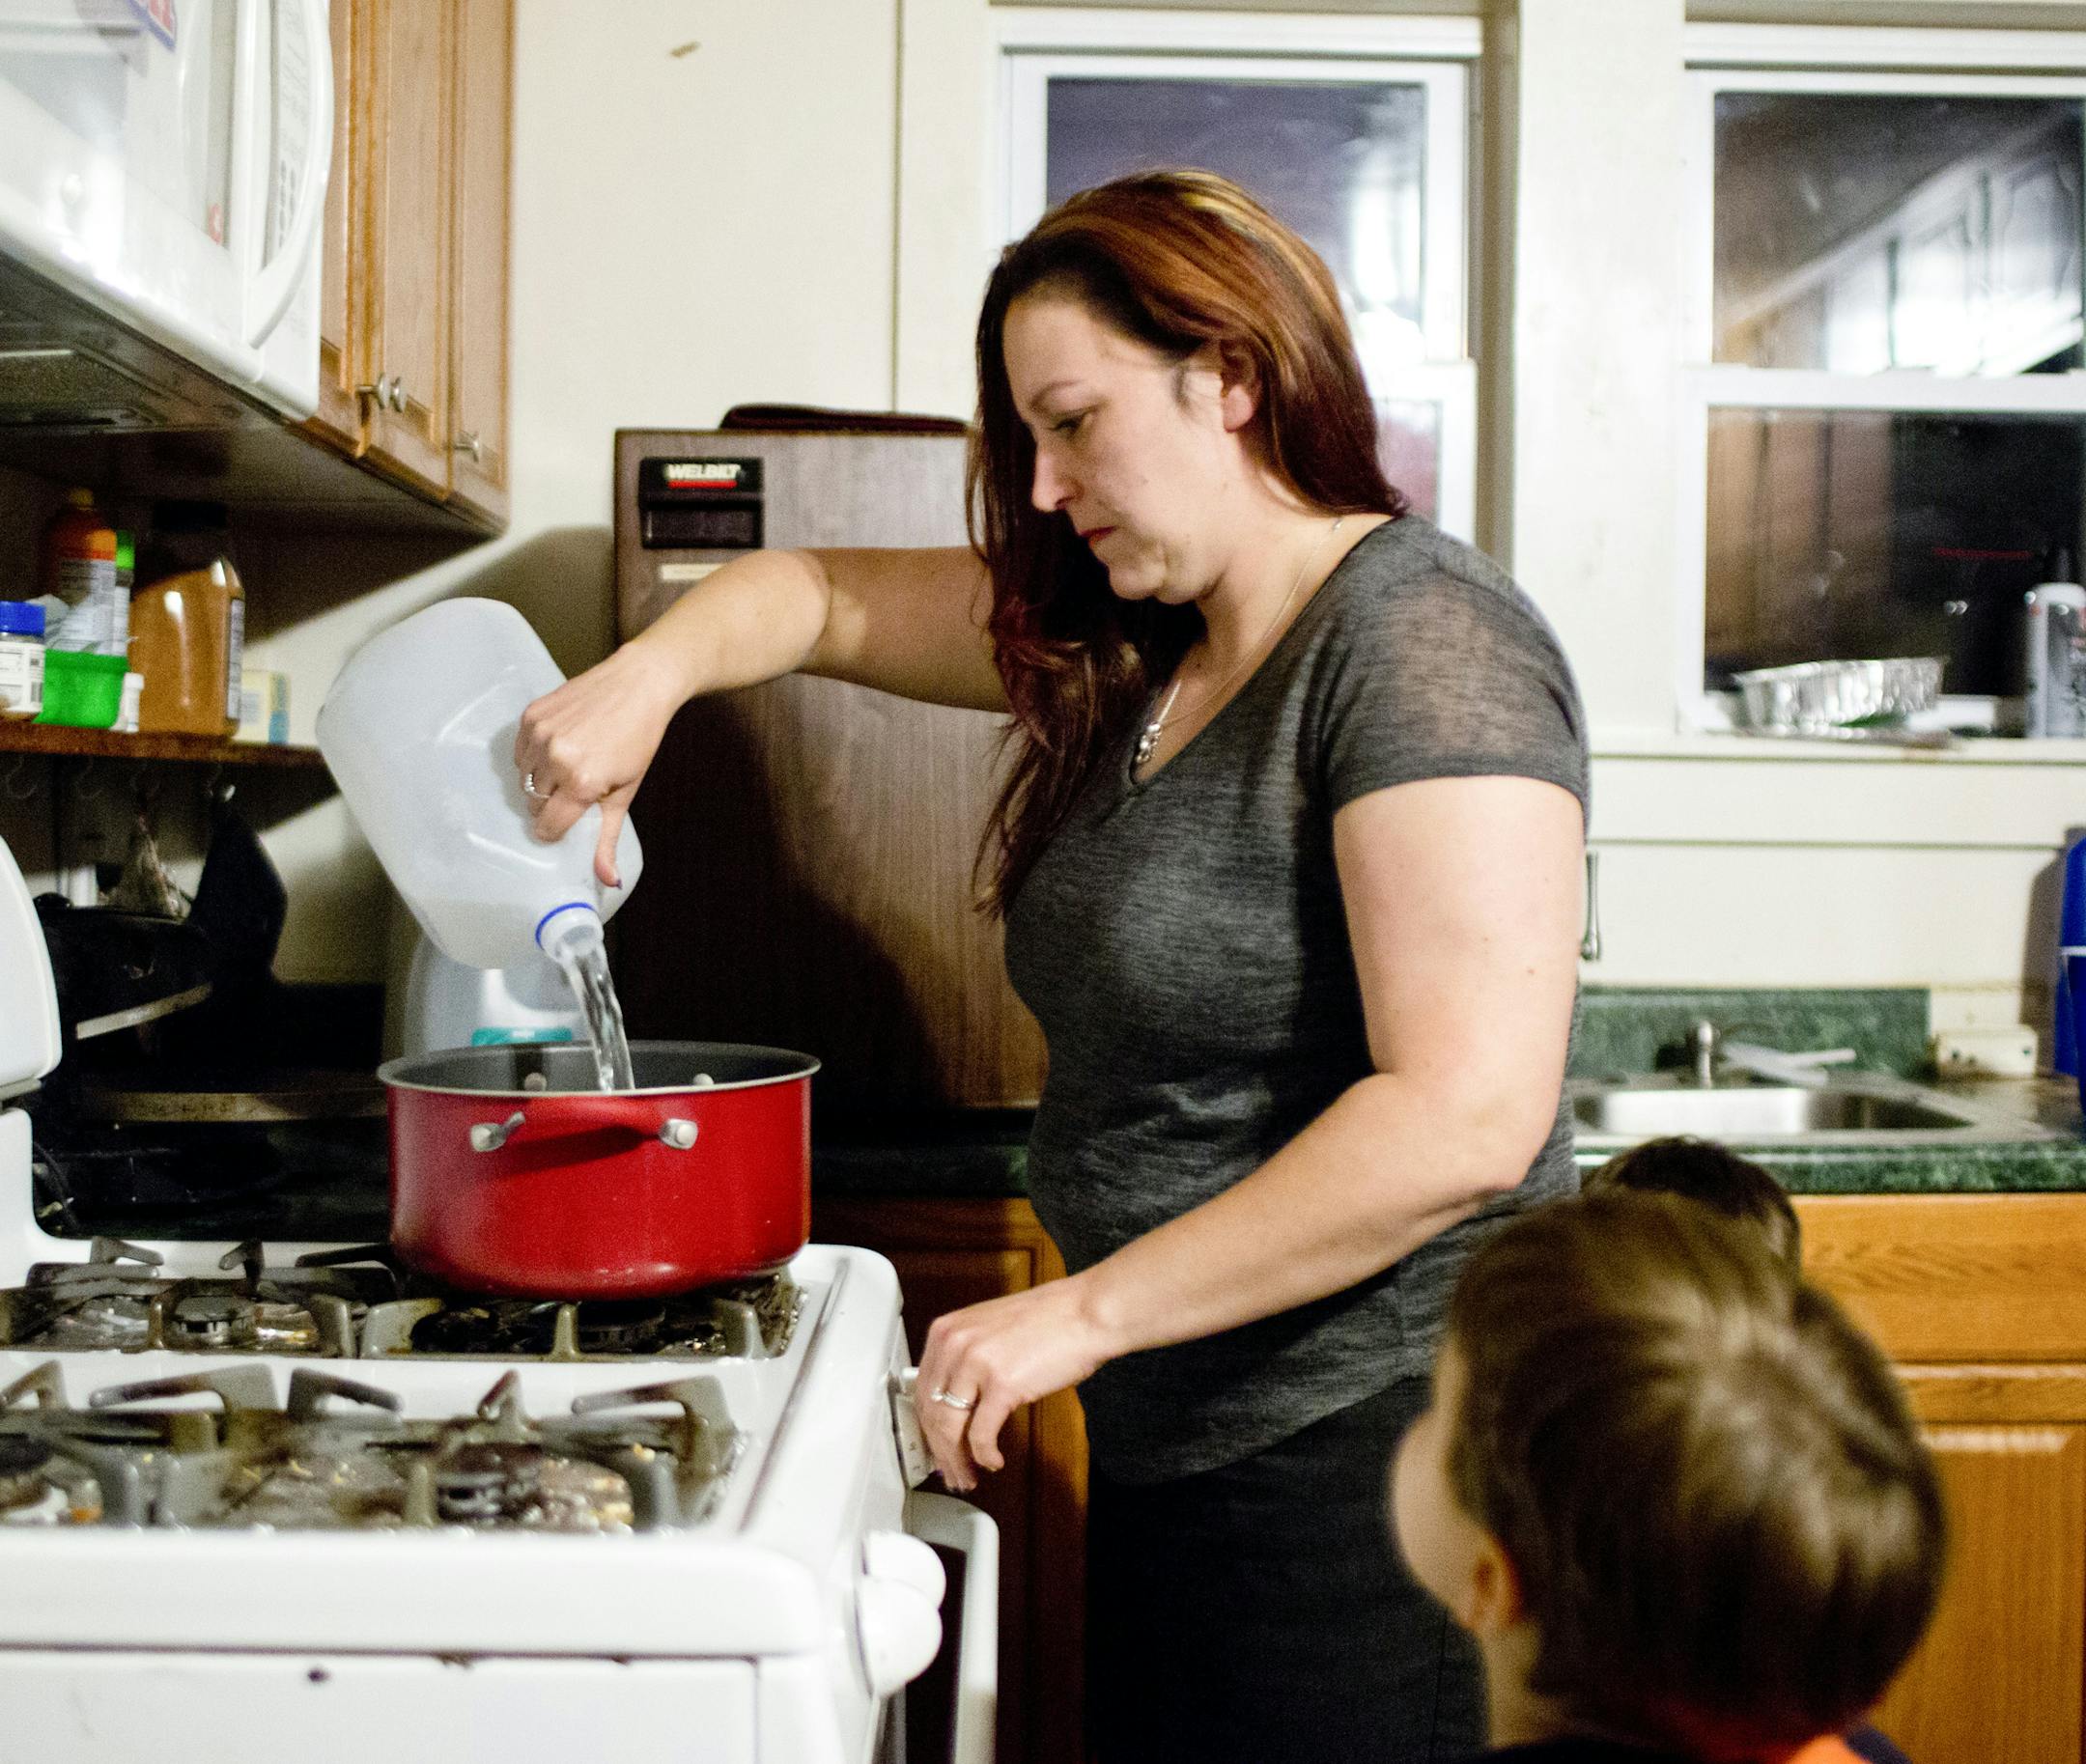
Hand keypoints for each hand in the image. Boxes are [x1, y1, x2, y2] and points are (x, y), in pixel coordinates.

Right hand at [513, 639, 687, 885]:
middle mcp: (555, 759)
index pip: (546, 827)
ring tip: (567, 768)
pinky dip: (533, 756)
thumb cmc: (639, 740)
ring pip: (524, 778)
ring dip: (540, 780)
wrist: (639, 683)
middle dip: (550, 804)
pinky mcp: (531, 715)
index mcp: (581, 783)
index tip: (565, 825)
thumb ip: (608, 838)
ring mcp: (540, 735)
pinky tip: (558, 748)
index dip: (555, 831)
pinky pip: (519, 751)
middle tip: (573, 792)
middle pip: (534, 804)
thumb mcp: (626, 792)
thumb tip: (609, 881)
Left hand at [912, 1275, 1115, 1492]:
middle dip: (940, 1450)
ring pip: (950, 1427)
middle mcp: (955, 1344)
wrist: (1086, 1312)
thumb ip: (965, 1358)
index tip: (933, 1445)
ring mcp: (977, 1364)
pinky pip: (982, 1434)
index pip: (922, 1389)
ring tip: (968, 1475)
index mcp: (946, 1330)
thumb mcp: (989, 1329)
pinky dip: (984, 1455)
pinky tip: (993, 1461)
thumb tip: (956, 1402)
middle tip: (950, 1471)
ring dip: (958, 1459)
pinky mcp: (1003, 1385)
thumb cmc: (1049, 1320)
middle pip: (932, 1411)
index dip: (927, 1425)